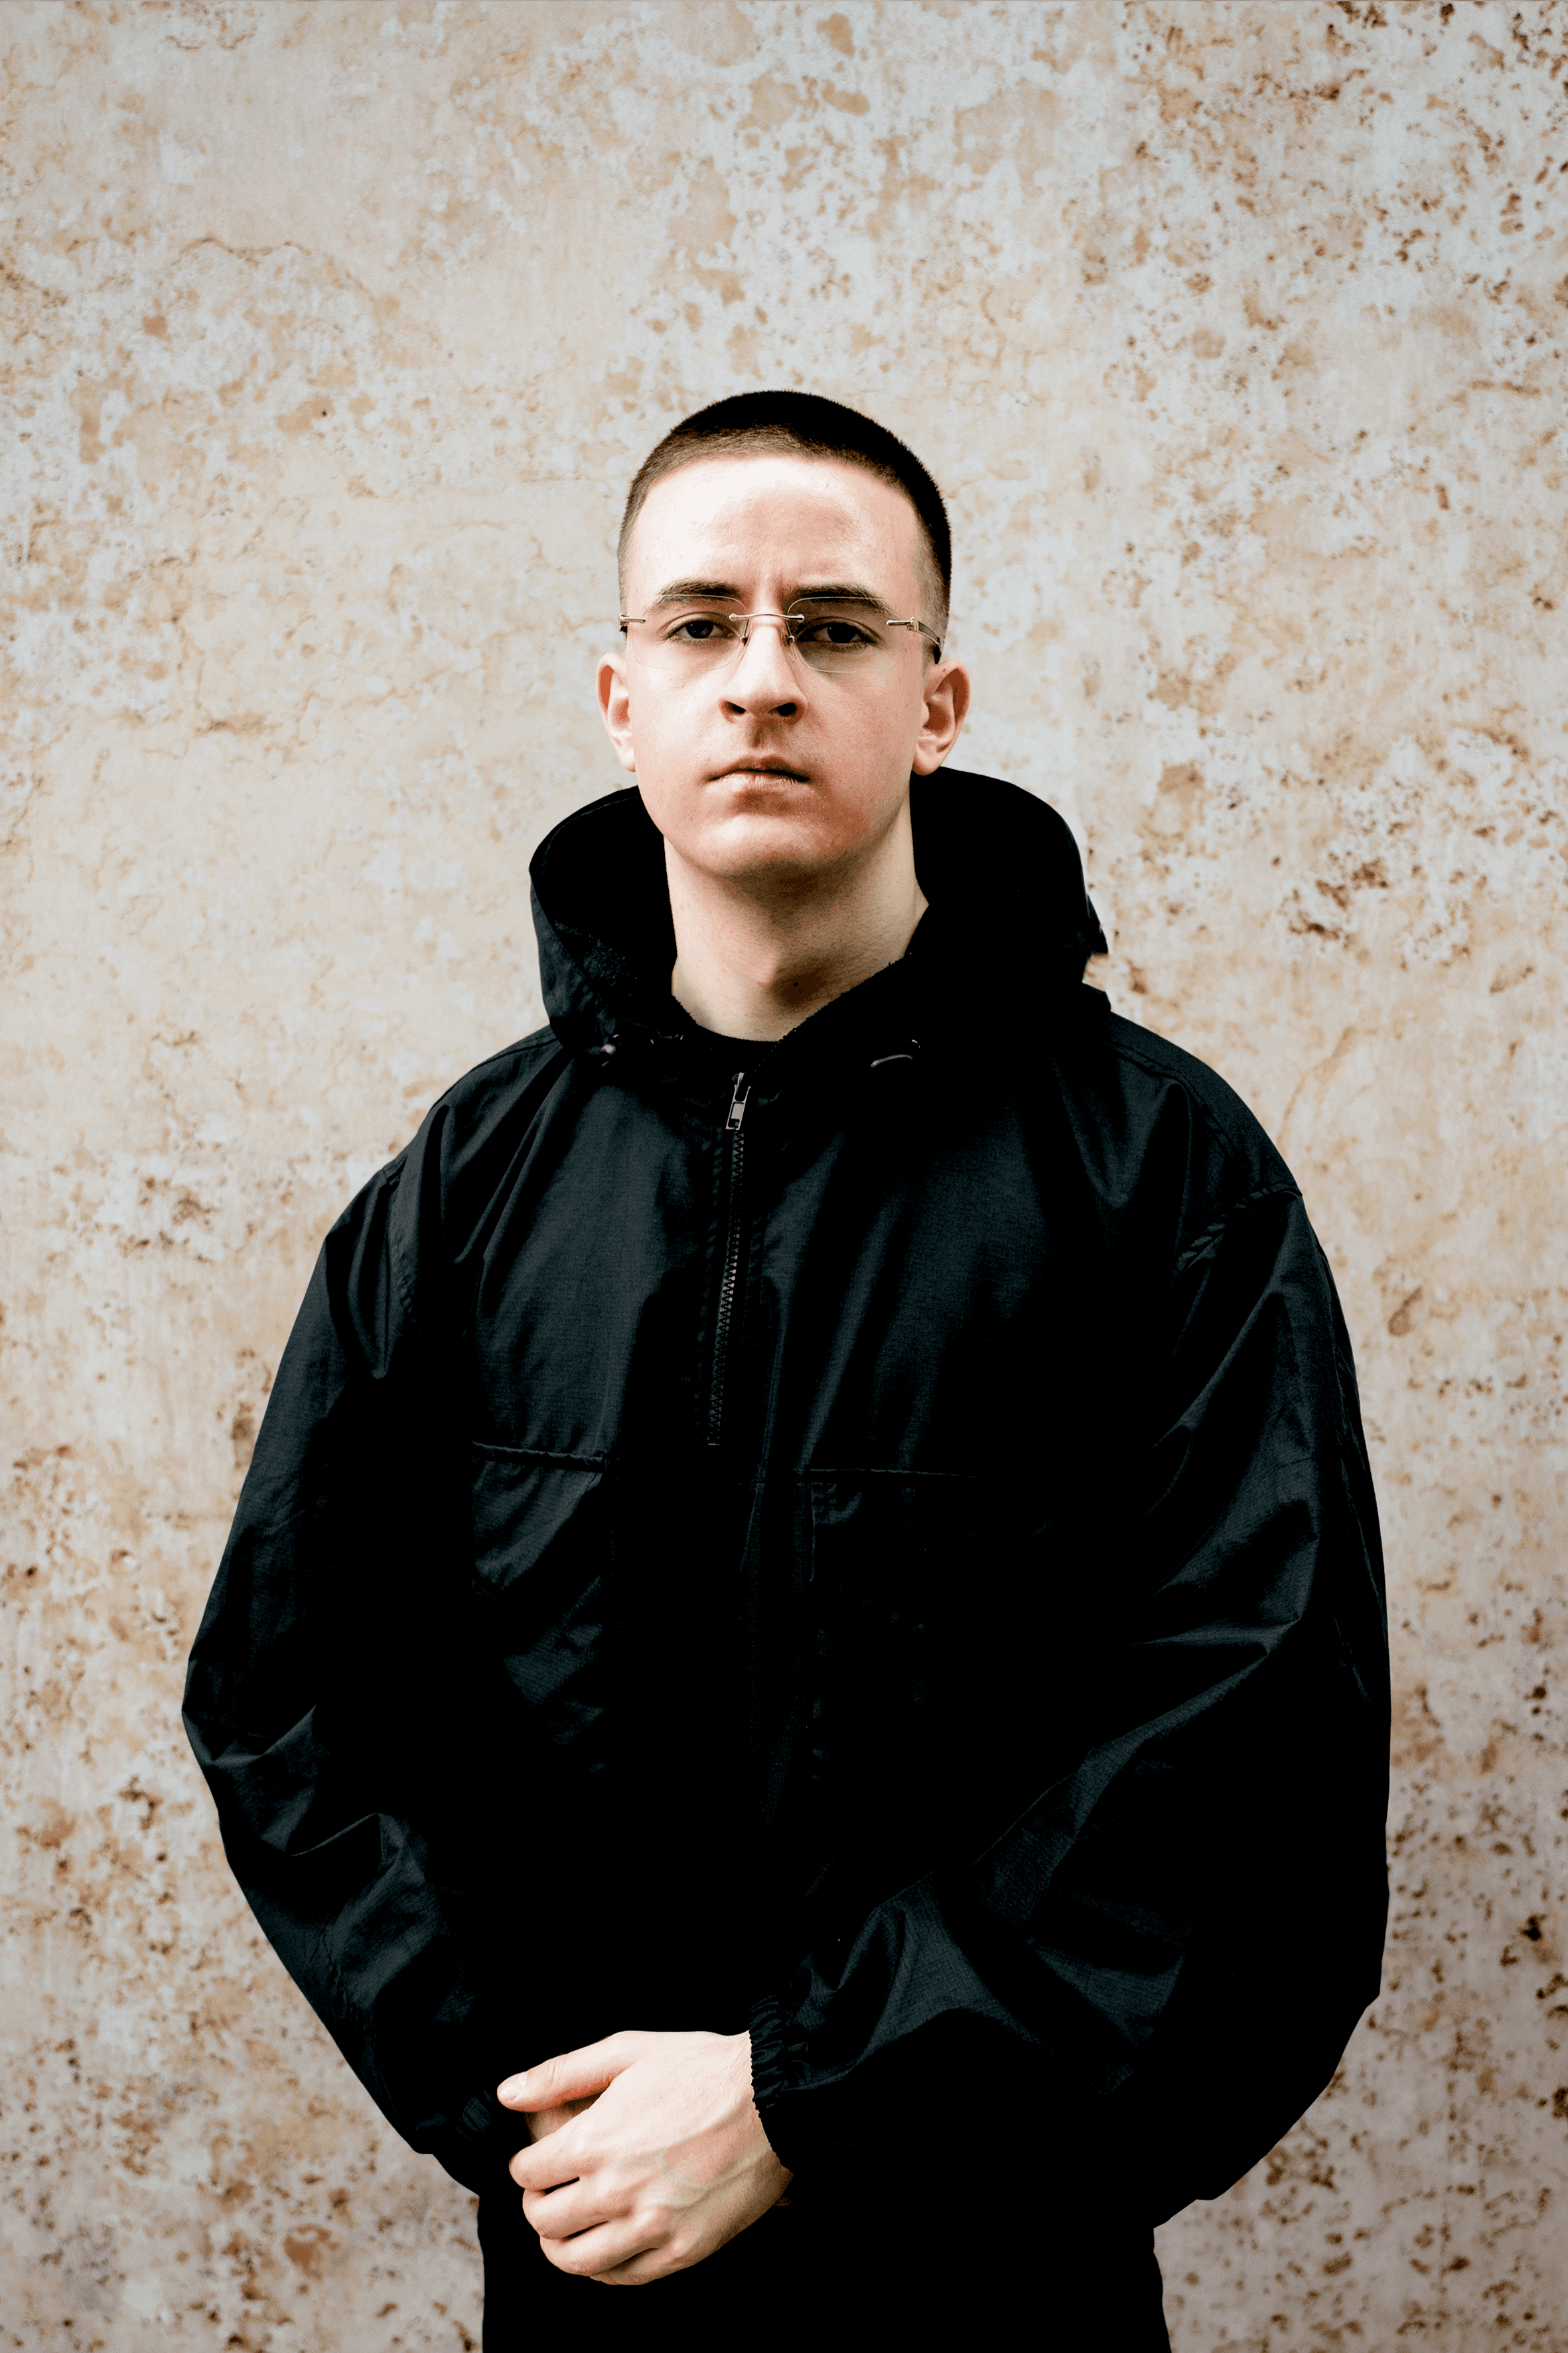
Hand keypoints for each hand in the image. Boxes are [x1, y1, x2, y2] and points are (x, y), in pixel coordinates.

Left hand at [498, 2029, 791, 2285]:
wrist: (772, 2099)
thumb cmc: (699, 2069)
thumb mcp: (626, 2051)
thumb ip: (560, 2074)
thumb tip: (507, 2093)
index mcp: (593, 2142)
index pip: (525, 2175)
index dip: (527, 2164)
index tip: (540, 2158)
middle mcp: (615, 2192)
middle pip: (542, 2221)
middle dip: (539, 2203)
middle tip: (553, 2189)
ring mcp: (650, 2228)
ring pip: (573, 2261)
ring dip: (562, 2243)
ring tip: (572, 2223)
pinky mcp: (681, 2251)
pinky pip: (621, 2278)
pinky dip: (602, 2267)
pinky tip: (608, 2243)